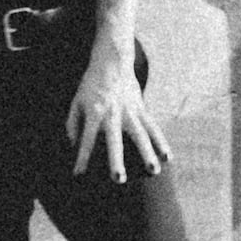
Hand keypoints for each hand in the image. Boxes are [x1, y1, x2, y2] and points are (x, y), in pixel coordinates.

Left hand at [67, 37, 166, 177]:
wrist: (111, 61)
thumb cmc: (90, 84)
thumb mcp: (76, 101)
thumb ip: (72, 124)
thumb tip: (73, 146)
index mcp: (94, 112)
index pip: (86, 140)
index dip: (82, 157)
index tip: (78, 174)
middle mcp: (113, 113)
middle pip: (115, 141)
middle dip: (116, 160)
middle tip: (118, 179)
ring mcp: (130, 111)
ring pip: (141, 135)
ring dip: (147, 154)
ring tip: (153, 171)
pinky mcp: (141, 108)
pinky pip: (153, 127)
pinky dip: (161, 142)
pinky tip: (168, 157)